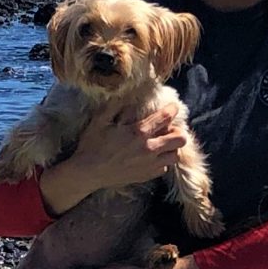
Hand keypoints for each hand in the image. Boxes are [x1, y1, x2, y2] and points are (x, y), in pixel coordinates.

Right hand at [42, 104, 189, 213]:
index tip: (172, 107)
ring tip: (162, 143)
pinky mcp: (146, 176)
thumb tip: (129, 92)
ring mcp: (149, 164)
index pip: (166, 117)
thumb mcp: (100, 120)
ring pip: (175, 155)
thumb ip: (116, 105)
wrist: (87, 173)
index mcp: (138, 132)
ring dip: (171, 148)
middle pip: (180, 139)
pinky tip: (152, 157)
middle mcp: (148, 148)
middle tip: (168, 129)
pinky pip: (164, 168)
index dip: (172, 109)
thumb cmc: (92, 145)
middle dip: (178, 130)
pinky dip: (161, 161)